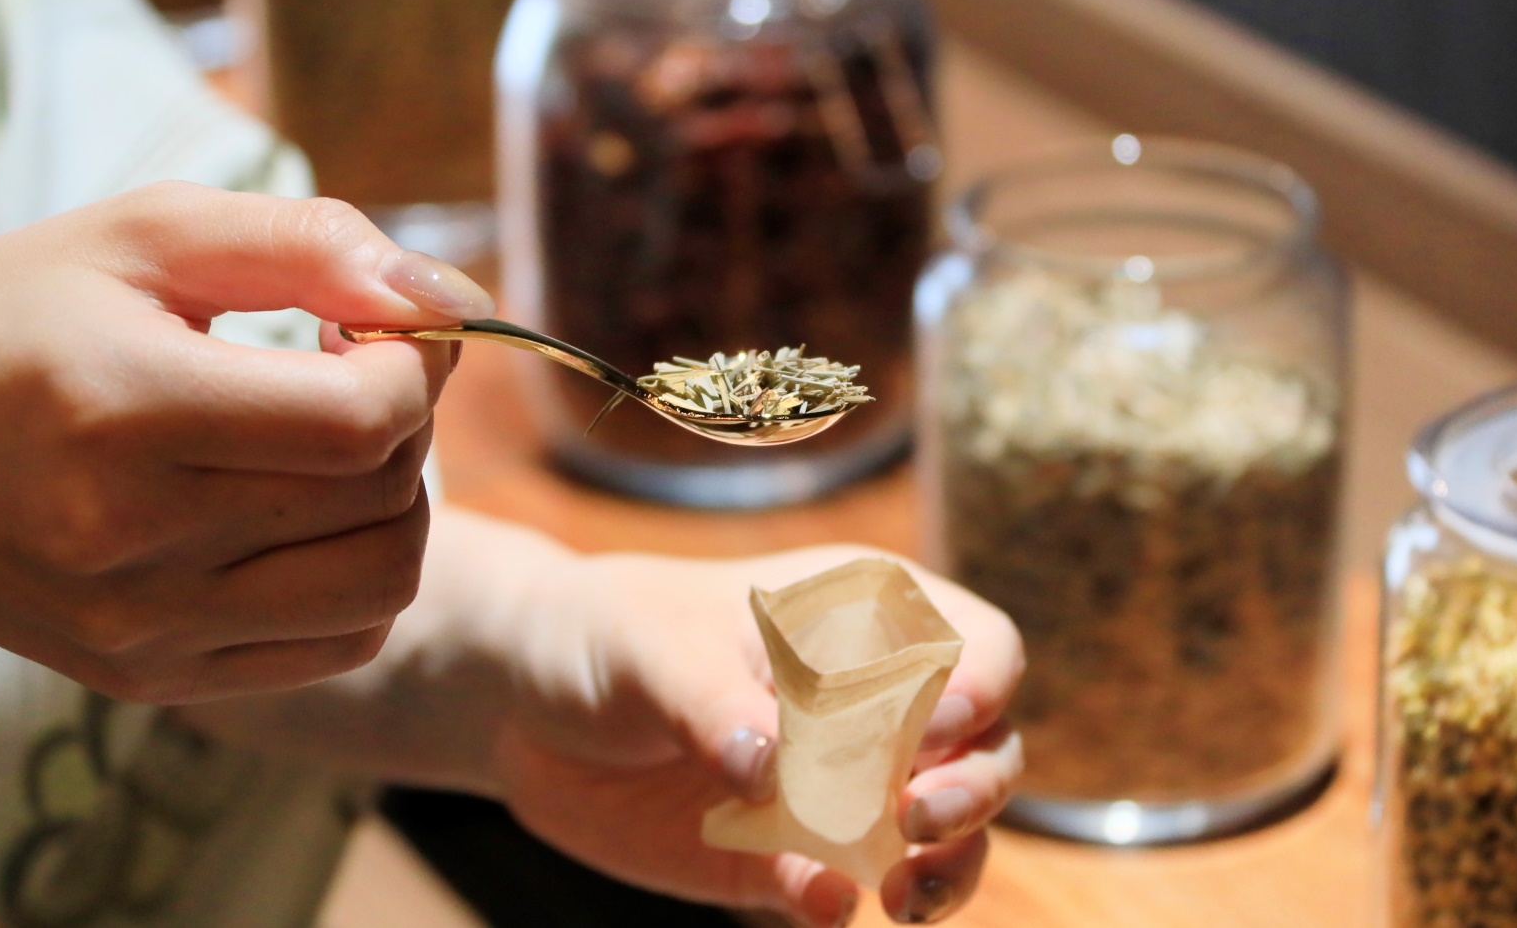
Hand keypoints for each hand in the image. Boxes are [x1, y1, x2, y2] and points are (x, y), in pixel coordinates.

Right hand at [0, 181, 492, 729]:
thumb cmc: (11, 326)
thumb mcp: (141, 235)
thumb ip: (308, 243)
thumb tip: (449, 298)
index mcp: (124, 411)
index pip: (361, 418)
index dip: (408, 361)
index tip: (365, 323)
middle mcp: (132, 540)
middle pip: (383, 496)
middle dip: (404, 417)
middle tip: (345, 368)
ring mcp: (145, 626)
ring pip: (383, 582)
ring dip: (397, 501)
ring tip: (332, 443)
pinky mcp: (156, 676)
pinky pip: (341, 641)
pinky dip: (358, 571)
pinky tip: (301, 512)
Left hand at [491, 539, 1023, 925]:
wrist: (528, 703)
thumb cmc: (610, 633)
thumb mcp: (654, 646)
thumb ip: (713, 702)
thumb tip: (769, 770)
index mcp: (869, 618)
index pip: (978, 645)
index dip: (982, 684)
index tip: (940, 723)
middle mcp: (877, 705)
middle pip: (988, 750)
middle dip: (976, 790)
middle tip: (916, 817)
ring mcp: (841, 788)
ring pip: (945, 836)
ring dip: (947, 868)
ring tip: (902, 895)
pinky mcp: (790, 858)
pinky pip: (845, 891)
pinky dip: (843, 903)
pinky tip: (821, 902)